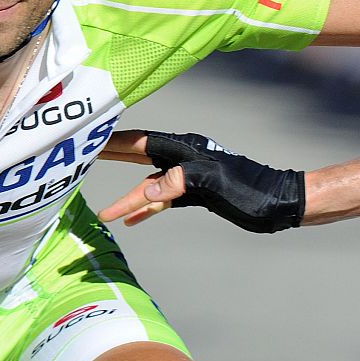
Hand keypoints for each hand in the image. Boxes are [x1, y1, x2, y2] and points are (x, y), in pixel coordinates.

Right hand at [98, 129, 305, 232]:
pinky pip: (164, 200)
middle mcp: (184, 159)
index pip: (142, 141)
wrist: (278, 203)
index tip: (88, 139)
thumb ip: (181, 181)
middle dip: (111, 158)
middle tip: (81, 157)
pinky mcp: (196, 194)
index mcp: (187, 149)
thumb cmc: (252, 189)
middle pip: (139, 156)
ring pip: (150, 184)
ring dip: (128, 198)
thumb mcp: (216, 184)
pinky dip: (148, 209)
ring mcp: (189, 177)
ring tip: (103, 213)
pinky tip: (132, 221)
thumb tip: (148, 190)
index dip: (114, 141)